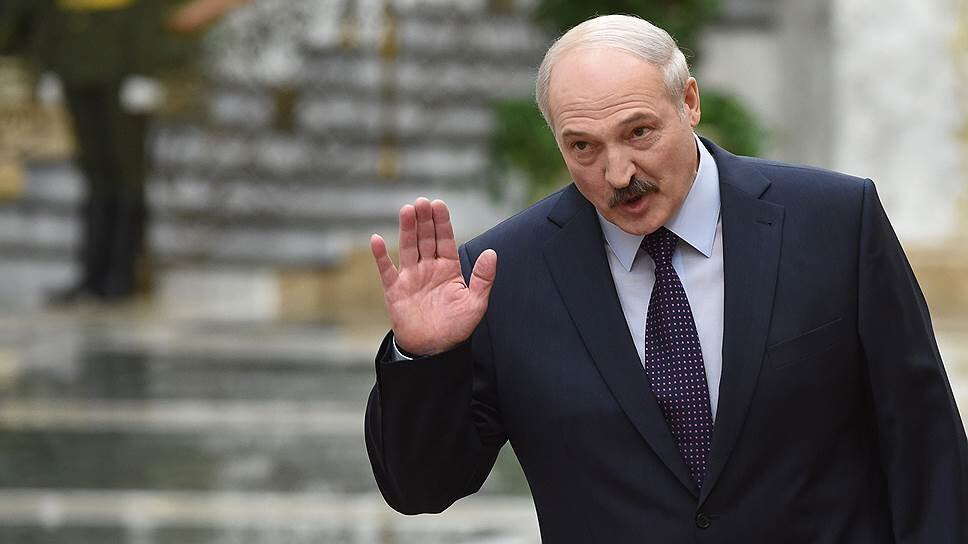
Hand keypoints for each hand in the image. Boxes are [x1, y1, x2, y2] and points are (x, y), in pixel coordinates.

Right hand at [370, 198, 496, 355]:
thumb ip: (483, 278)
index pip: (445, 240)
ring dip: (407, 229)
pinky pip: (386, 270)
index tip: (439, 204)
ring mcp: (410, 277)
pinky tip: (376, 239)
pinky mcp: (395, 289)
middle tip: (422, 201)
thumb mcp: (476, 303)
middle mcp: (428, 268)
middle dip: (424, 220)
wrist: (433, 349)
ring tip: (407, 210)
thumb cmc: (456, 327)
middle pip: (425, 238)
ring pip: (408, 247)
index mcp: (448, 268)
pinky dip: (380, 255)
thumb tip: (492, 253)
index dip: (442, 222)